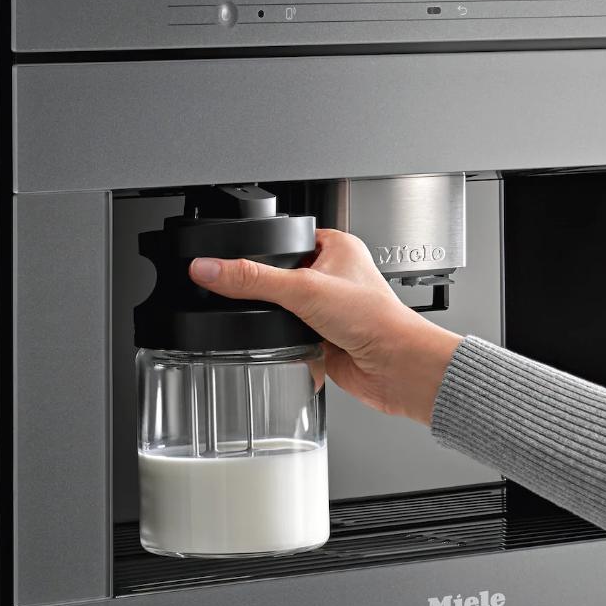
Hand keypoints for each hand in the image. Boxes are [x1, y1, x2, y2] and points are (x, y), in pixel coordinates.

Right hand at [188, 229, 461, 424]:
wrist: (396, 367)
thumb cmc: (375, 319)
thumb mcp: (303, 288)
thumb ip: (252, 279)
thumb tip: (209, 268)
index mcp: (337, 247)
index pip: (287, 237)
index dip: (263, 245)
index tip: (232, 252)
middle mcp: (335, 276)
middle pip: (282, 275)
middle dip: (268, 289)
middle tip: (253, 292)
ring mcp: (329, 309)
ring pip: (285, 309)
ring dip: (278, 319)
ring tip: (277, 320)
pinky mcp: (323, 339)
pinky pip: (290, 337)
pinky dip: (284, 343)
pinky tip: (285, 343)